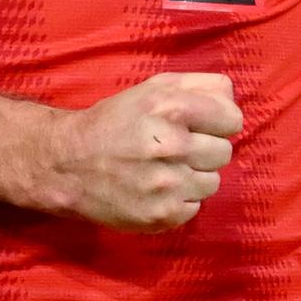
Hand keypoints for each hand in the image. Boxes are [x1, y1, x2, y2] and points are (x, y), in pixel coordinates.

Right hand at [38, 73, 240, 229]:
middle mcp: (173, 146)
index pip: (232, 119)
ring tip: (164, 169)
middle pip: (224, 152)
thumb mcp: (152, 88)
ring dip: (193, 176)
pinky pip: (195, 207)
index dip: (218, 122)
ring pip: (212, 182)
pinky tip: (156, 189)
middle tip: (175, 149)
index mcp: (172, 108)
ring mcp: (169, 184)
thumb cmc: (114, 122)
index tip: (200, 126)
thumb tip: (231, 98)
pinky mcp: (163, 214)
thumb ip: (199, 85)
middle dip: (203, 149)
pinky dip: (179, 200)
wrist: (68, 164)